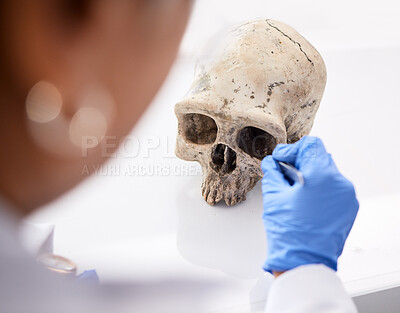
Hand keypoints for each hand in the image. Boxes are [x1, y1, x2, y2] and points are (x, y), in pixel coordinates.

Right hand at [261, 136, 358, 272]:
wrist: (303, 262)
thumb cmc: (289, 233)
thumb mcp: (274, 196)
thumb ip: (273, 172)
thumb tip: (272, 163)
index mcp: (322, 176)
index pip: (311, 145)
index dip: (292, 149)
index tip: (281, 159)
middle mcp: (340, 183)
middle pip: (320, 157)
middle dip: (300, 162)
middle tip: (284, 173)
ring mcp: (347, 197)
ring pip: (328, 172)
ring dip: (311, 175)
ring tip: (294, 189)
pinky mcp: (349, 208)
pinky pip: (335, 188)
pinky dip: (321, 188)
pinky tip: (306, 200)